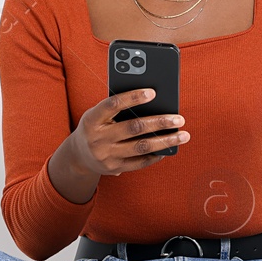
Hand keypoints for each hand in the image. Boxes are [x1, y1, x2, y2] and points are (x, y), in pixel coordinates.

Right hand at [62, 88, 189, 177]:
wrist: (78, 156)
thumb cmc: (96, 126)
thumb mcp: (98, 114)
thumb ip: (118, 108)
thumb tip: (153, 100)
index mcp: (92, 119)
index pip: (113, 105)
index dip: (133, 97)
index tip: (153, 92)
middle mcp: (98, 138)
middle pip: (133, 128)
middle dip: (159, 122)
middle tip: (179, 118)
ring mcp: (106, 155)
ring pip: (141, 147)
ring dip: (165, 141)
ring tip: (183, 135)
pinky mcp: (114, 168)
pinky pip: (140, 162)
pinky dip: (156, 155)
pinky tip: (169, 148)